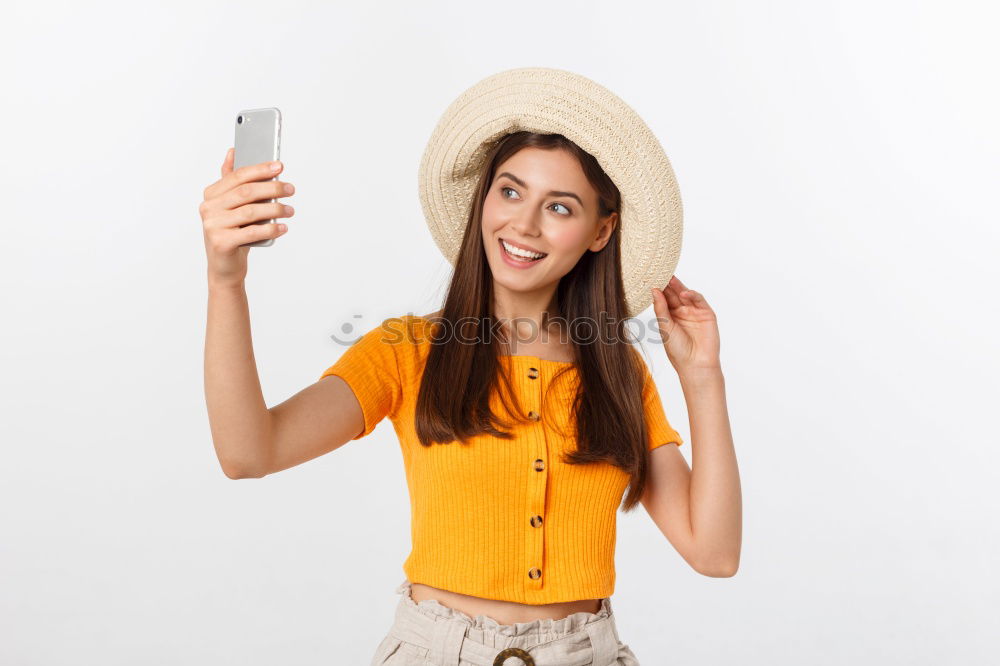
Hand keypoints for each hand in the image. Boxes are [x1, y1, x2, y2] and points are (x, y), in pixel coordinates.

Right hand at [199, 147, 295, 287]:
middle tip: (290, 189)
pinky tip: (283, 227)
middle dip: (272, 188)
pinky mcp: (221, 243)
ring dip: (275, 210)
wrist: (225, 267)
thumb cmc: (233, 233)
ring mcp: (213, 225)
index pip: (238, 176)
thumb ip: (231, 181)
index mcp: (211, 194)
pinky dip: (271, 229)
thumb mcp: (232, 206)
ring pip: (251, 212)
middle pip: (246, 192)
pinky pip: (252, 232)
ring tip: (290, 210)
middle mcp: (208, 208)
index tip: (280, 166)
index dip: (260, 169)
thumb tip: (233, 151)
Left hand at [650, 275, 721, 373]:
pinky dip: (692, 295)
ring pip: (686, 294)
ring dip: (679, 286)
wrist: (695, 365)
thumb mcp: (665, 327)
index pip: (664, 298)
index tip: (650, 277)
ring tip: (670, 278)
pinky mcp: (707, 314)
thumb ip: (660, 308)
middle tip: (660, 271)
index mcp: (670, 316)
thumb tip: (654, 289)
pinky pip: (699, 300)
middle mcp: (682, 312)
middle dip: (668, 283)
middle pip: (675, 293)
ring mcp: (695, 312)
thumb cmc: (678, 350)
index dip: (659, 288)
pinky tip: (684, 293)